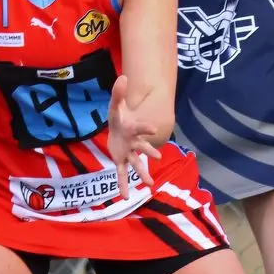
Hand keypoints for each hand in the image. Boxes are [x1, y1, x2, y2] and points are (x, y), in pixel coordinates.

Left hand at [106, 76, 161, 198]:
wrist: (117, 128)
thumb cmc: (119, 117)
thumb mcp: (114, 105)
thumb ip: (118, 93)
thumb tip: (122, 76)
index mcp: (133, 129)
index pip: (140, 128)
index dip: (145, 129)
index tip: (153, 130)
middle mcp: (134, 142)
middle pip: (142, 148)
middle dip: (149, 152)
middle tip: (158, 157)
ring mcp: (128, 153)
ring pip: (136, 164)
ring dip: (142, 173)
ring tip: (150, 184)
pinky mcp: (120, 160)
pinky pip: (121, 174)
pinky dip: (123, 185)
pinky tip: (126, 196)